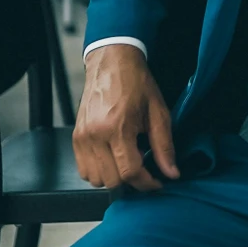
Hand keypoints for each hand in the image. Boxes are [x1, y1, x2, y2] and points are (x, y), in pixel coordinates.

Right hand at [72, 44, 177, 191]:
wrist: (112, 63)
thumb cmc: (136, 83)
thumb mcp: (159, 112)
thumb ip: (164, 146)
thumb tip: (171, 173)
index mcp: (117, 127)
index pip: (130, 172)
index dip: (147, 183)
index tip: (157, 182)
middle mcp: (96, 135)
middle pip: (112, 180)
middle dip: (132, 180)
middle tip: (144, 167)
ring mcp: (83, 137)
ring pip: (95, 179)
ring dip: (113, 177)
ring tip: (127, 159)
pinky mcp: (76, 137)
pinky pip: (83, 169)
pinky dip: (98, 171)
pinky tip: (112, 157)